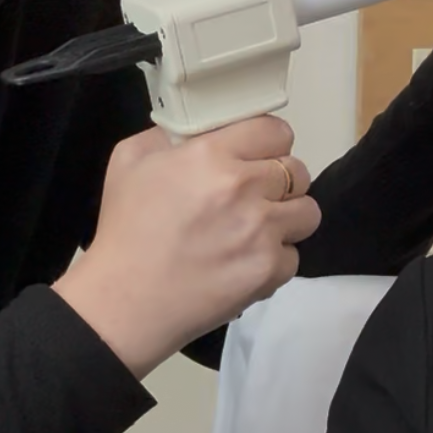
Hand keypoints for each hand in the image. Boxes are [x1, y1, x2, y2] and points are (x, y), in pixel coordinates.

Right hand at [53, 115, 320, 377]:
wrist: (125, 302)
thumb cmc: (123, 230)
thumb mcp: (127, 161)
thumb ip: (164, 136)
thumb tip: (190, 134)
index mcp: (212, 155)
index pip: (275, 131)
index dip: (268, 142)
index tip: (256, 155)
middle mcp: (245, 188)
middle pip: (297, 170)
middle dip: (279, 180)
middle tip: (255, 195)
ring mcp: (263, 231)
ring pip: (308, 212)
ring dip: (288, 218)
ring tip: (259, 230)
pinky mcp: (270, 270)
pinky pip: (294, 256)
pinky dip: (274, 261)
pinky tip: (246, 263)